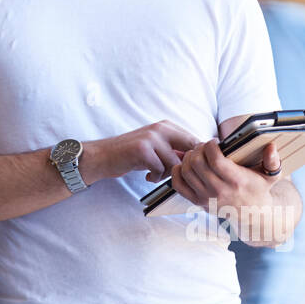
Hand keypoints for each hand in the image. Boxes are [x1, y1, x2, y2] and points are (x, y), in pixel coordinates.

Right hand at [79, 120, 201, 186]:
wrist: (104, 156)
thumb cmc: (132, 154)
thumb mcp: (156, 147)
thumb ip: (175, 150)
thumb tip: (200, 160)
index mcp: (167, 126)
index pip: (194, 140)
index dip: (196, 158)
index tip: (189, 170)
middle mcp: (161, 128)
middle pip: (189, 151)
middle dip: (184, 167)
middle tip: (175, 174)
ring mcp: (151, 138)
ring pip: (174, 163)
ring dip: (167, 174)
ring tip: (155, 174)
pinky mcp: (142, 150)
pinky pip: (160, 169)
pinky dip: (155, 177)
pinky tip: (147, 176)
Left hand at [167, 139, 285, 243]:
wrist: (254, 215)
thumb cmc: (260, 190)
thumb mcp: (271, 175)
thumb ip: (273, 161)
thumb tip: (272, 147)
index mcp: (236, 181)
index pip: (215, 160)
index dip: (210, 146)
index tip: (215, 141)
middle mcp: (219, 191)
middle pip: (197, 163)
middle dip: (198, 148)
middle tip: (204, 146)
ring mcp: (206, 198)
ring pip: (186, 171)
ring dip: (188, 157)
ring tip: (197, 153)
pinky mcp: (197, 202)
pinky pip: (178, 185)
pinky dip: (177, 172)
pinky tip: (186, 165)